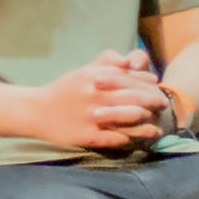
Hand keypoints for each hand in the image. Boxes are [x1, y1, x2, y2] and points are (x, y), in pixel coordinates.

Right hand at [23, 53, 167, 150]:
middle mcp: (95, 96)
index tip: (157, 86)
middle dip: (152, 101)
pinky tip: (141, 138)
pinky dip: (130, 137)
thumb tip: (129, 60)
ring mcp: (92, 118)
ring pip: (128, 118)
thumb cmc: (62, 90)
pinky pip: (115, 138)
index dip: (147, 83)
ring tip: (157, 125)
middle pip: (134, 97)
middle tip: (163, 105)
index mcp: (95, 78)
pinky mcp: (88, 136)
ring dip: (146, 121)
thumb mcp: (82, 71)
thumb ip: (106, 62)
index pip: (129, 78)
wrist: (36, 111)